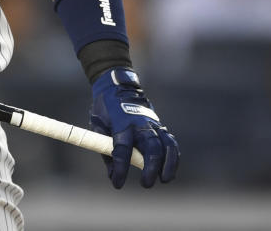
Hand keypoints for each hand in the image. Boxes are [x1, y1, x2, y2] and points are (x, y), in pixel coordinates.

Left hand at [89, 67, 178, 188]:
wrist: (117, 87)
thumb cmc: (105, 110)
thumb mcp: (97, 127)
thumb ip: (105, 150)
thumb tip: (113, 175)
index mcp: (121, 124)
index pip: (122, 150)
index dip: (121, 169)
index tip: (118, 183)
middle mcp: (139, 124)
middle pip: (151, 148)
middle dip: (151, 168)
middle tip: (146, 184)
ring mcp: (152, 123)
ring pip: (166, 144)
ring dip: (168, 164)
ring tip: (165, 179)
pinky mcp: (159, 124)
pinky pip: (170, 141)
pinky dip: (173, 156)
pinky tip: (170, 168)